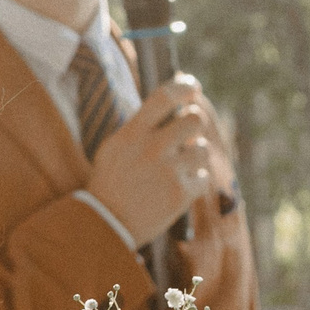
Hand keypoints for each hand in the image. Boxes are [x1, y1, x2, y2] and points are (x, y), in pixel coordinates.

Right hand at [88, 77, 225, 243]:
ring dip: (194, 156)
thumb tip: (171, 102)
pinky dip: (193, 182)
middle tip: (184, 135)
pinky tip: (176, 188)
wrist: (106, 224)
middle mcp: (152, 148)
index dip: (184, 86)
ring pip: (202, 149)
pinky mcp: (181, 194)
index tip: (192, 86)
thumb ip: (139, 126)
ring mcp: (169, 171)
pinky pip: (202, 177)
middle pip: (194, 119)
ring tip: (177, 167)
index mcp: (132, 133)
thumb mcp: (114, 147)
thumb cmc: (110, 182)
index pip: (165, 96)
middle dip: (193, 125)